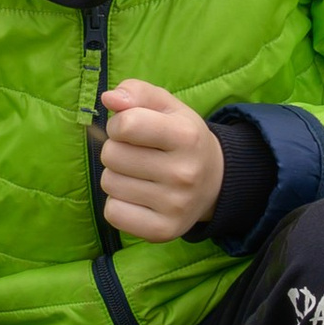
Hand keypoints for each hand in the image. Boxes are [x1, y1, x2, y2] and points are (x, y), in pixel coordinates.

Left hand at [98, 79, 224, 242]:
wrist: (215, 182)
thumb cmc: (182, 138)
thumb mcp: (168, 107)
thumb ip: (137, 92)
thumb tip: (108, 99)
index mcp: (186, 136)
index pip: (127, 125)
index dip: (119, 124)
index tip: (130, 129)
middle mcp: (183, 173)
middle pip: (112, 155)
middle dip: (116, 150)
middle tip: (138, 153)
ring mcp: (175, 206)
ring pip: (109, 183)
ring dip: (116, 176)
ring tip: (140, 175)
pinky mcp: (163, 231)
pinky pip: (112, 213)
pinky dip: (117, 203)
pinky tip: (137, 197)